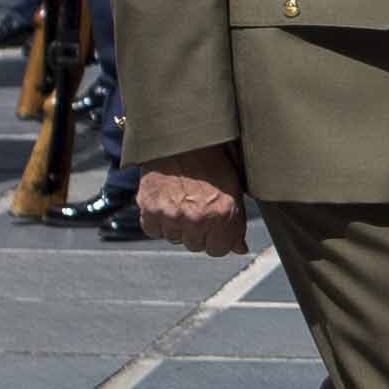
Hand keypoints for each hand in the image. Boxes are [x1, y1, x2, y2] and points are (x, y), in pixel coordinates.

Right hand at [136, 146, 250, 256]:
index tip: (216, 226)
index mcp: (224, 212)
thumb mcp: (234, 188)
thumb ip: (237, 222)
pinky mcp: (149, 208)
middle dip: (199, 231)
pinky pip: (153, 230)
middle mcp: (197, 217)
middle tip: (198, 206)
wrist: (181, 138)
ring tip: (183, 201)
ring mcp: (171, 214)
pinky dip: (158, 220)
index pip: (220, 250)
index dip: (218, 238)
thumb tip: (239, 249)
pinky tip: (167, 203)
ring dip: (178, 226)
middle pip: (196, 245)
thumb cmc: (212, 159)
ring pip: (174, 238)